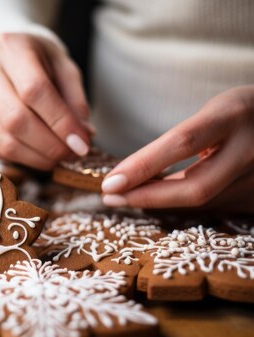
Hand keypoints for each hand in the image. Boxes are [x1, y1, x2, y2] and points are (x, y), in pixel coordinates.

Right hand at [0, 33, 92, 169]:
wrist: (11, 55)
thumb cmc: (42, 60)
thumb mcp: (66, 68)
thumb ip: (75, 101)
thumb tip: (82, 136)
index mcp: (10, 48)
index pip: (34, 90)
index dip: (60, 121)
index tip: (81, 142)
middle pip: (15, 118)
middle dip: (49, 144)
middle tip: (74, 153)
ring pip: (3, 139)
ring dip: (37, 156)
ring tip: (60, 157)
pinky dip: (24, 158)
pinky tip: (42, 154)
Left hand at [101, 85, 253, 212]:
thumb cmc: (241, 114)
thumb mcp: (214, 112)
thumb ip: (181, 140)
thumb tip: (131, 174)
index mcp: (232, 116)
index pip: (183, 143)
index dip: (144, 165)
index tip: (110, 182)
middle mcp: (250, 150)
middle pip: (194, 187)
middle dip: (146, 197)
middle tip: (110, 196)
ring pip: (202, 204)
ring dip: (159, 203)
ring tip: (127, 195)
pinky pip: (213, 209)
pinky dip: (182, 206)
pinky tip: (159, 199)